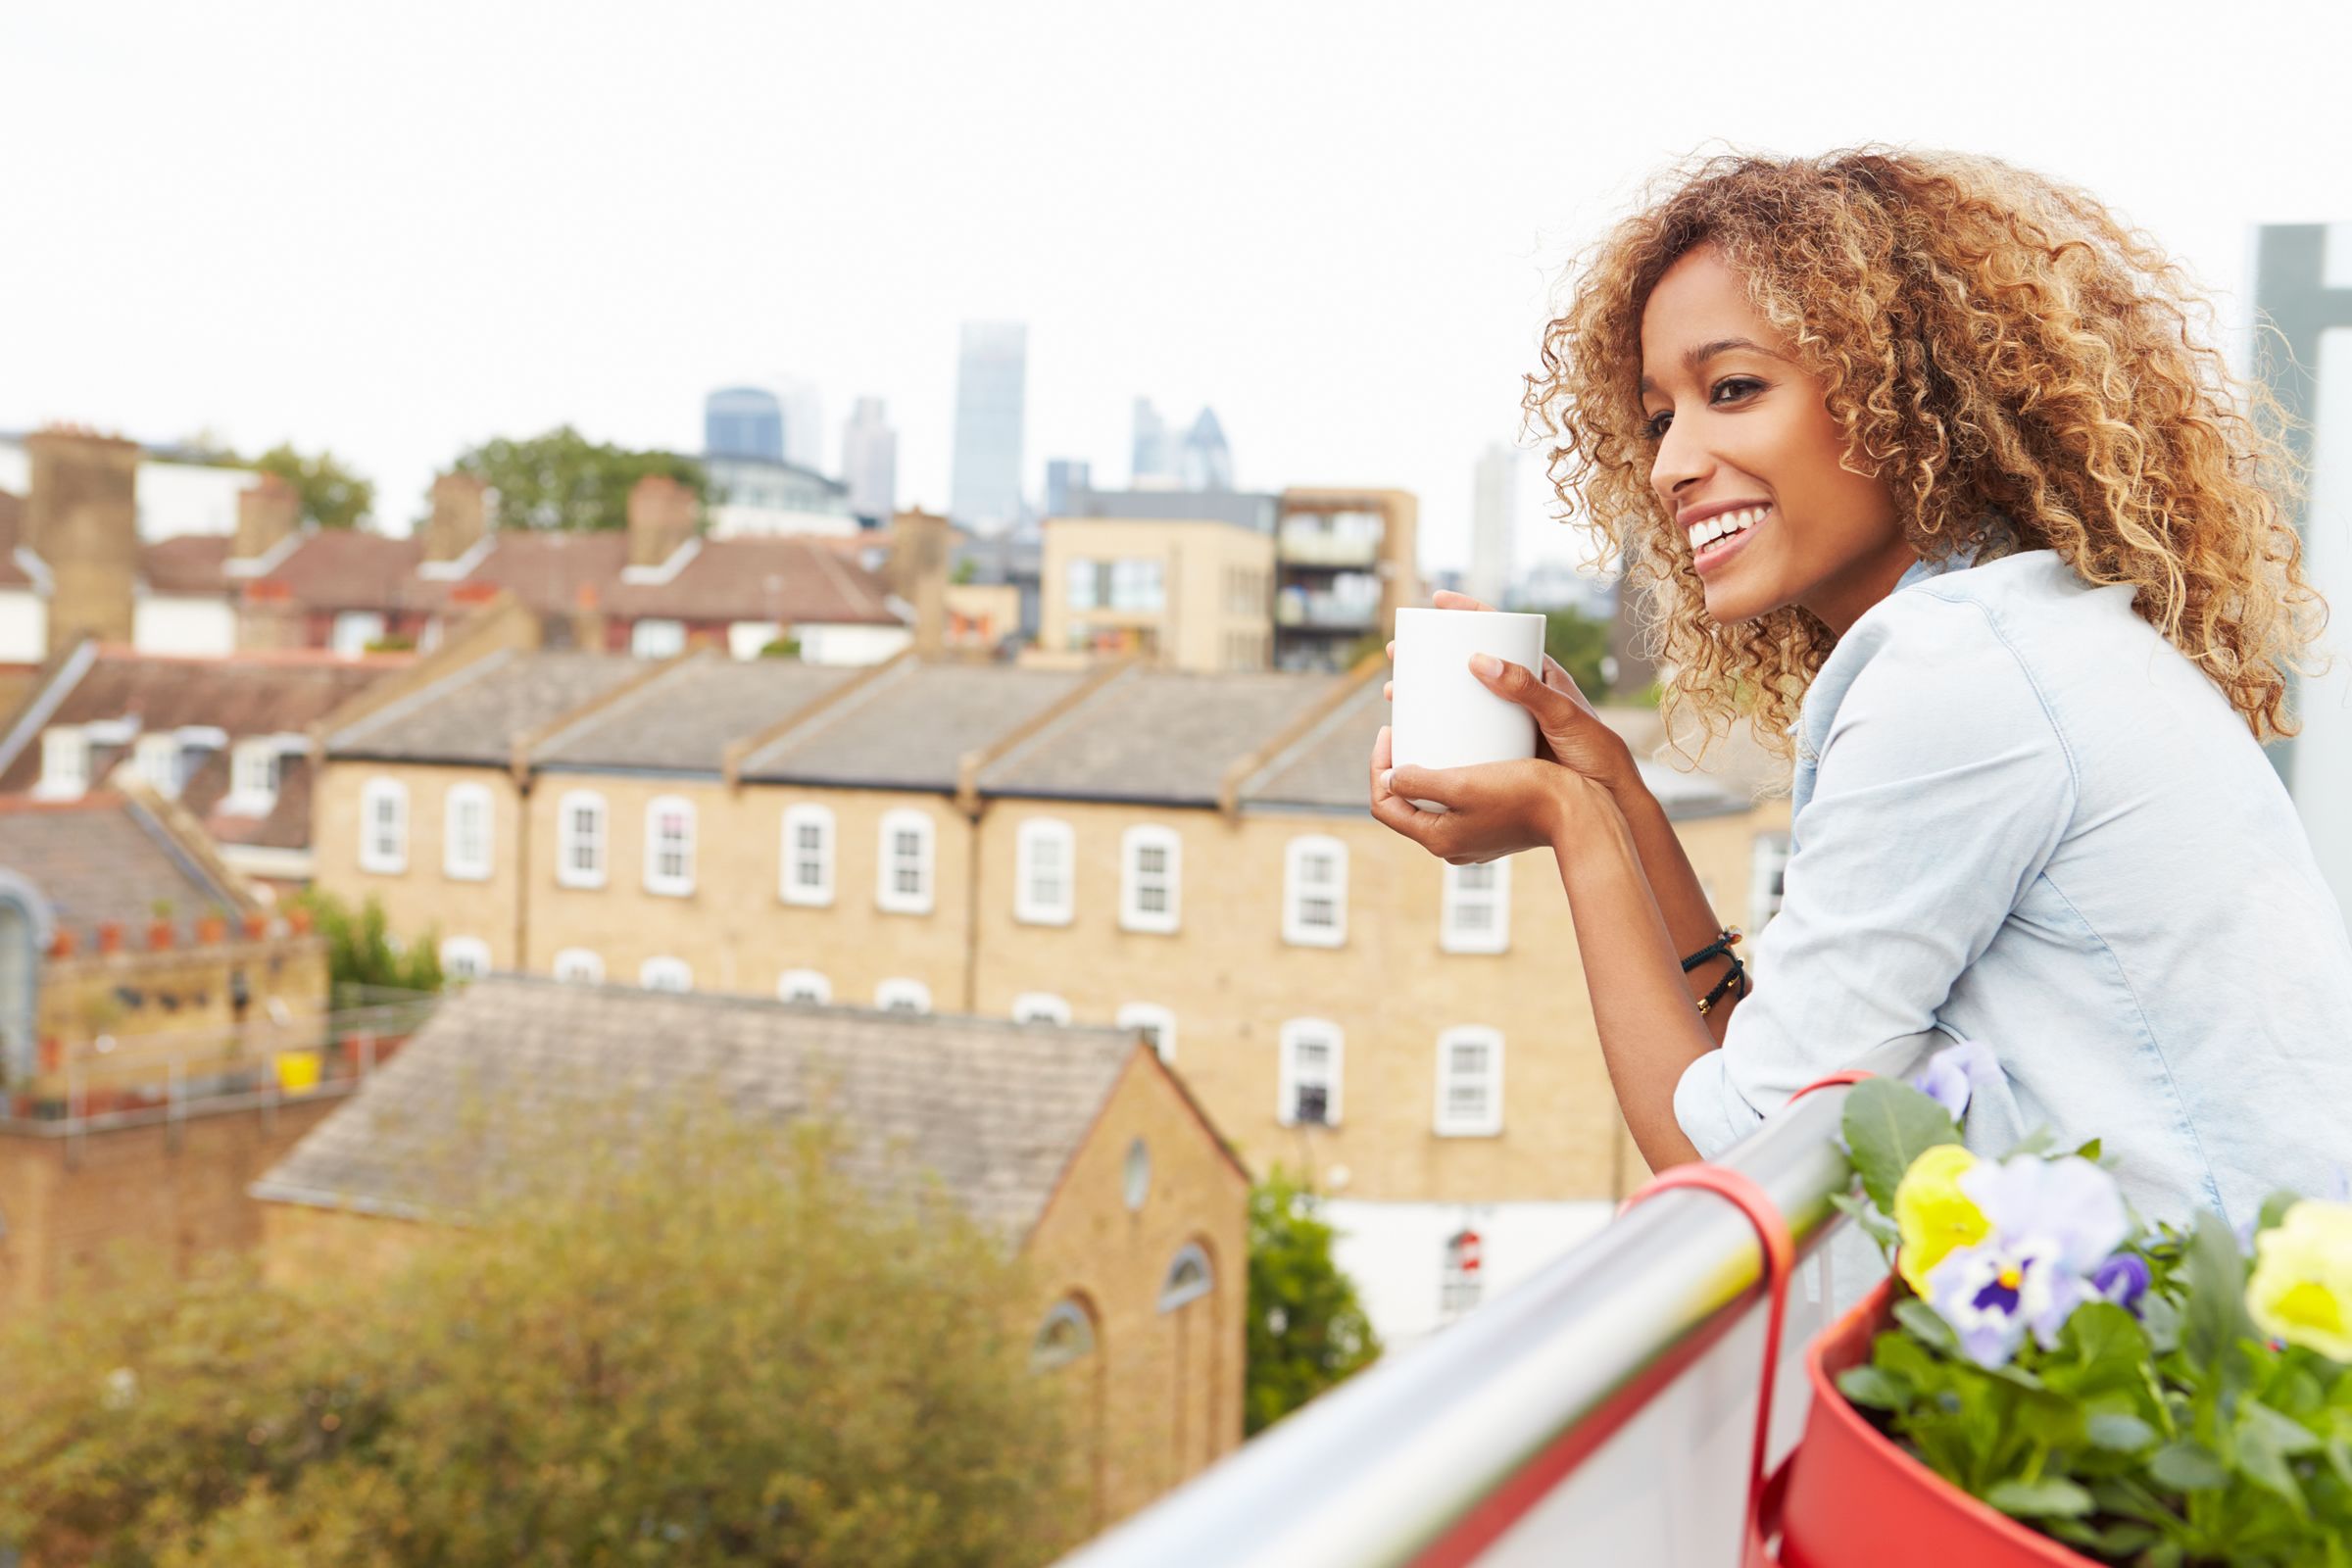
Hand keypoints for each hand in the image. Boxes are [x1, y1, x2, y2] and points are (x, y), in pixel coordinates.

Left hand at [1369, 724, 1613, 864]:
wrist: (1580, 812)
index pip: (1384, 805)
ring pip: (1433, 805)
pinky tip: (1463, 756)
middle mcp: (1451, 845)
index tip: (1388, 731)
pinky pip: (1459, 805)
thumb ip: (1420, 782)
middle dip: (1399, 767)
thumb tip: (1389, 778)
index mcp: (1436, 838)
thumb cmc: (1524, 794)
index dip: (1377, 766)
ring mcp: (1473, 840)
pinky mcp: (1494, 828)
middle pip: (1406, 805)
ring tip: (1430, 740)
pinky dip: (1452, 780)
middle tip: (1405, 732)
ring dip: (1425, 773)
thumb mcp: (1463, 784)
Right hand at [1385, 590, 1638, 799]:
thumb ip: (1526, 688)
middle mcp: (1519, 692)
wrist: (1607, 797)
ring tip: (1395, 692)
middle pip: (1468, 663)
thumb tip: (1477, 659)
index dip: (1467, 612)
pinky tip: (1415, 735)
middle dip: (1430, 656)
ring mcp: (1508, 720)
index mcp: (1537, 672)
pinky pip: (1464, 731)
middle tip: (1398, 654)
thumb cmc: (1595, 750)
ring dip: (1427, 693)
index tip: (1437, 601)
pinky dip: (1438, 727)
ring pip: (1460, 699)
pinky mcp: (1502, 748)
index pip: (1499, 629)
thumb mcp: (1562, 714)